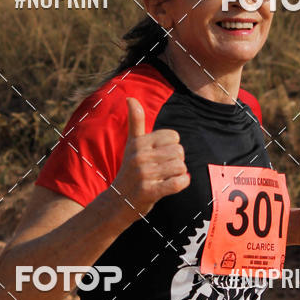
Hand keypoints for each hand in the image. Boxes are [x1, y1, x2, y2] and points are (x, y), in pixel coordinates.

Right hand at [112, 97, 190, 219]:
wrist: (117, 202)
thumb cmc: (130, 170)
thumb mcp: (132, 144)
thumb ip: (135, 121)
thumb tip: (130, 97)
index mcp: (139, 143)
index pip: (174, 136)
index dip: (173, 147)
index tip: (162, 156)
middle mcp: (140, 157)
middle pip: (179, 151)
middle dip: (177, 161)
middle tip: (164, 170)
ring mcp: (144, 175)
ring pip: (181, 167)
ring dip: (179, 174)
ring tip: (166, 178)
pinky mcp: (149, 192)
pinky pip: (178, 183)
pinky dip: (182, 183)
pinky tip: (174, 184)